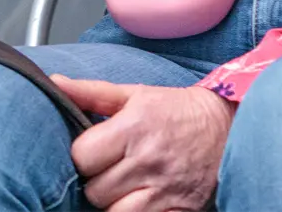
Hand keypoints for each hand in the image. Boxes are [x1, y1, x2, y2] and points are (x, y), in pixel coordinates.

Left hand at [51, 77, 233, 211]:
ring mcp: (165, 190)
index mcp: (132, 128)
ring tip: (123, 188)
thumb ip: (90, 92)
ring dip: (114, 204)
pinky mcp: (181, 211)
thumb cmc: (175, 110)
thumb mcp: (134, 93)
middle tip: (110, 170)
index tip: (93, 152)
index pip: (82, 158)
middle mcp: (148, 161)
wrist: (228, 127)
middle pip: (95, 191)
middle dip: (97, 182)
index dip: (83, 157)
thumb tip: (53, 83)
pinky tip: (140, 202)